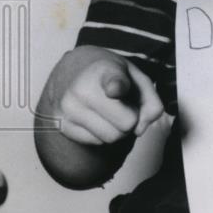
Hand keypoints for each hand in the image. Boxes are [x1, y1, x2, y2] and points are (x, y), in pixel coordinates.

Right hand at [49, 45, 163, 145]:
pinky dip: (102, 133)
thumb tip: (139, 128)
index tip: (114, 89)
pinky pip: (97, 142)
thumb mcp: (136, 78)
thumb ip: (150, 101)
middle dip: (131, 119)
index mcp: (105, 70)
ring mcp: (69, 108)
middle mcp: (82, 88)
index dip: (116, 86)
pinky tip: (96, 117)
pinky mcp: (61, 124)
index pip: (113, 82)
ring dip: (117, 129)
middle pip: (126, 124)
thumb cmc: (110, 77)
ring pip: (112, 138)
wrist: (73, 71)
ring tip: (110, 111)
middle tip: (124, 105)